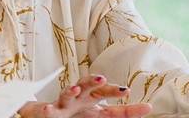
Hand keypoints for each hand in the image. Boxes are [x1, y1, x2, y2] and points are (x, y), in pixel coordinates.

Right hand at [17, 75, 151, 117]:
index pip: (111, 97)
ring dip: (71, 90)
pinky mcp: (54, 111)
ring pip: (68, 93)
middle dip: (95, 82)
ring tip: (76, 88)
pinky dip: (49, 110)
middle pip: (89, 87)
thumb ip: (121, 113)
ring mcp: (66, 103)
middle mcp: (81, 98)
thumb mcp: (101, 114)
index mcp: (94, 99)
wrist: (52, 113)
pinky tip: (48, 110)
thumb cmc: (77, 112)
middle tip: (103, 80)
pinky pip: (51, 111)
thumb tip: (146, 109)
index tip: (147, 107)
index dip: (127, 103)